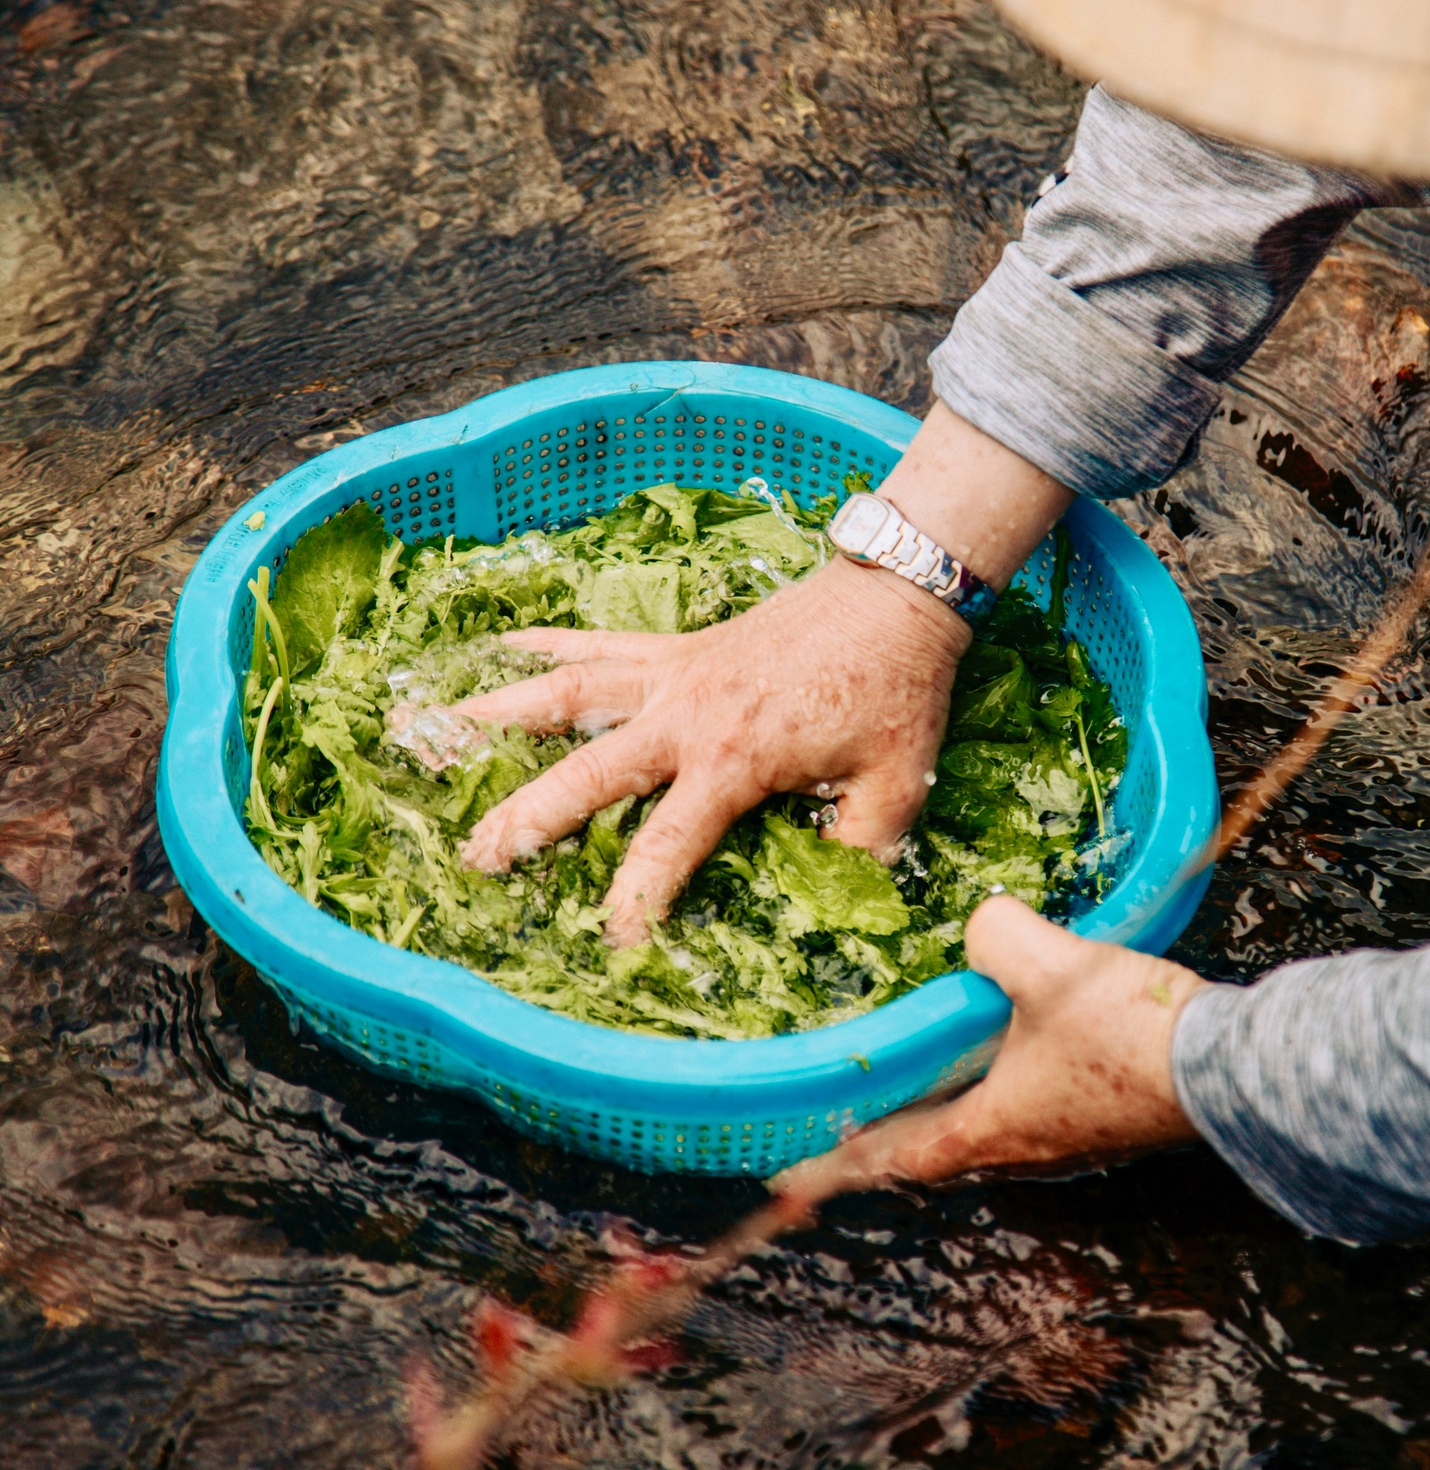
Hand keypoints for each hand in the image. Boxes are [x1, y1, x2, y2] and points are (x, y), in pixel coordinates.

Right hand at [454, 556, 966, 945]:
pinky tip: (492, 649)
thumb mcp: (896, 786)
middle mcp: (685, 715)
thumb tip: (838, 905)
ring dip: (494, 715)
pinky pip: (593, 642)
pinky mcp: (676, 645)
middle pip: (583, 771)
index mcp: (735, 758)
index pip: (667, 845)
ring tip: (426, 732)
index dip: (636, 901)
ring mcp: (672, 672)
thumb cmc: (897, 690)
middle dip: (525, 818)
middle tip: (475, 859)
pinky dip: (541, 645)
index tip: (609, 942)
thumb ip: (861, 851)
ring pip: (564, 693)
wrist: (896, 593)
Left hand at [771, 895, 1204, 1205]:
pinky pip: (1036, 1115)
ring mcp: (1074, 1139)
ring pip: (990, 1136)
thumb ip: (995, 936)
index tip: (788, 1175)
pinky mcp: (1110, 1121)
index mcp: (994, 1128)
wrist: (1230, 1068)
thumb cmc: (1130, 1034)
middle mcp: (1028, 1148)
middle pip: (940, 1153)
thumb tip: (982, 923)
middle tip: (849, 1125)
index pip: (896, 1156)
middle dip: (889, 1143)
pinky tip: (1014, 1057)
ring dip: (947, 1119)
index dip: (839, 1163)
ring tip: (925, 1088)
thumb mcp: (1048, 967)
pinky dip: (1001, 1096)